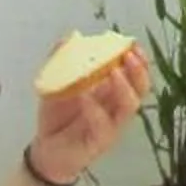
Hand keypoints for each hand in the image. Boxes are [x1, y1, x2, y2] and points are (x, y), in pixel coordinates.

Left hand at [27, 50, 149, 185]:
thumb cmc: (57, 116)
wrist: (45, 149)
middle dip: (139, 71)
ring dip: (124, 88)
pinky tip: (85, 97)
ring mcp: (111, 125)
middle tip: (129, 55)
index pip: (135, 74)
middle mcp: (116, 107)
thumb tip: (70, 36)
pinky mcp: (99, 142)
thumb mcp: (55, 83)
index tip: (133, 43)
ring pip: (129, 107)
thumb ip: (62, 60)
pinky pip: (104, 126)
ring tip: (113, 72)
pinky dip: (95, 109)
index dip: (139, 59)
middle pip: (141, 89)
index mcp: (111, 91)